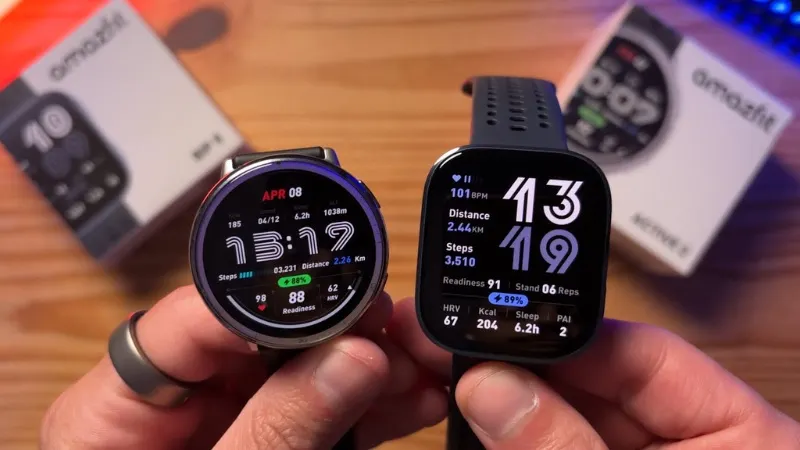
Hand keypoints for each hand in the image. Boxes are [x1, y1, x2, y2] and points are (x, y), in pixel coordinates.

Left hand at [41, 286, 447, 448]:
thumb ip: (276, 429)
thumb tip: (353, 356)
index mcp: (119, 407)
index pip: (191, 320)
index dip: (269, 304)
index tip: (346, 304)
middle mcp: (171, 401)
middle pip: (256, 338)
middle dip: (334, 332)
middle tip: (395, 332)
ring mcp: (222, 420)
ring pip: (299, 371)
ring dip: (364, 369)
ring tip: (420, 366)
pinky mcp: (262, 441)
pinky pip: (316, 411)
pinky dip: (365, 409)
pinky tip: (409, 400)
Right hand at [387, 297, 799, 448]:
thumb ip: (569, 446)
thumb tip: (492, 386)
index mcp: (738, 430)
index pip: (636, 350)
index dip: (557, 329)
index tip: (491, 320)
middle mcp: (685, 440)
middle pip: (583, 384)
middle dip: (510, 370)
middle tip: (443, 352)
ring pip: (553, 423)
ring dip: (497, 411)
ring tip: (438, 386)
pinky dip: (504, 445)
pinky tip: (464, 426)